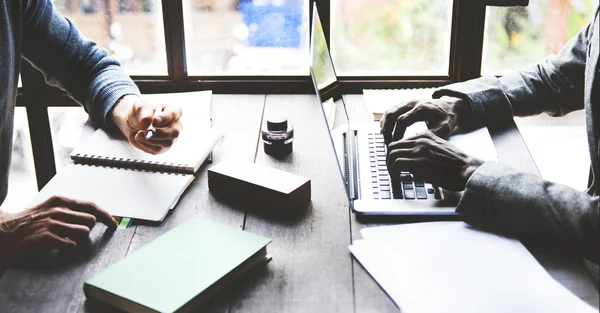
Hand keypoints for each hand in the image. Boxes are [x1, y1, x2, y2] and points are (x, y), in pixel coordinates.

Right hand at [0, 196, 116, 257]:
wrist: (2, 232)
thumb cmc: (27, 223)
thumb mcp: (48, 209)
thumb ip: (68, 211)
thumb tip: (92, 216)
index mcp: (60, 201)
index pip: (91, 206)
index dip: (106, 215)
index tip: (113, 223)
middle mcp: (58, 210)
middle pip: (91, 221)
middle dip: (88, 230)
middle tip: (75, 235)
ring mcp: (53, 224)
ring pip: (84, 233)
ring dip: (77, 240)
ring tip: (62, 241)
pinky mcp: (47, 238)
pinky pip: (71, 245)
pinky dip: (68, 248)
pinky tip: (56, 247)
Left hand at [110, 95, 182, 153]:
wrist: (134, 125)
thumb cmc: (140, 114)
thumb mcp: (138, 108)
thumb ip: (143, 112)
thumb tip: (147, 120)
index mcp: (172, 110)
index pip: (175, 113)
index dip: (165, 118)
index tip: (154, 121)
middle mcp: (176, 125)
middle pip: (175, 132)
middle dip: (158, 133)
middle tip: (145, 132)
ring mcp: (171, 137)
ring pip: (167, 143)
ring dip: (150, 140)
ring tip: (138, 134)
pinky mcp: (164, 147)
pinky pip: (158, 150)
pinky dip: (146, 145)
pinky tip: (140, 139)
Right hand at [380, 96, 468, 144]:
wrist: (449, 105)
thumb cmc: (446, 117)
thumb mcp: (445, 127)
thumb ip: (432, 135)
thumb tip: (417, 143)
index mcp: (421, 108)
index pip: (402, 120)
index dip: (397, 133)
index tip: (396, 144)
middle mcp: (412, 103)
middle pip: (392, 113)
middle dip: (387, 129)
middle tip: (386, 142)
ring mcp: (407, 102)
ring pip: (389, 111)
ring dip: (384, 124)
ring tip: (384, 137)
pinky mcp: (405, 104)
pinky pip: (391, 110)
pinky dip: (386, 120)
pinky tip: (385, 130)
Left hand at [386, 131, 483, 190]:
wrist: (467, 169)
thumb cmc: (457, 164)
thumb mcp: (440, 148)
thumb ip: (426, 149)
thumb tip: (412, 160)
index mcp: (425, 135)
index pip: (401, 141)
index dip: (396, 152)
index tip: (395, 161)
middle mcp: (420, 139)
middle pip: (393, 146)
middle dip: (389, 158)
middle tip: (391, 168)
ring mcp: (418, 149)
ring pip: (392, 154)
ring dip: (389, 166)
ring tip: (393, 174)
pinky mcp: (417, 161)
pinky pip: (396, 164)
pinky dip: (393, 171)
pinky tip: (397, 177)